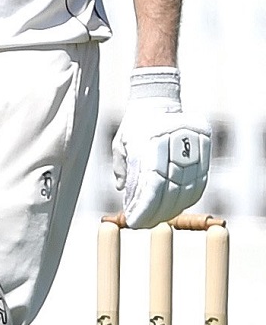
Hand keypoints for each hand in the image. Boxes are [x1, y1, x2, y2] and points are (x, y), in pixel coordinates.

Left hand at [111, 68, 211, 227]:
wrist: (158, 100)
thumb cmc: (135, 125)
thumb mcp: (120, 143)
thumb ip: (121, 167)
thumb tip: (122, 191)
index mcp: (152, 138)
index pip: (152, 181)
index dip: (145, 206)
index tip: (134, 221)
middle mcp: (175, 140)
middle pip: (171, 186)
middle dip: (157, 211)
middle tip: (142, 225)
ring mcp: (193, 142)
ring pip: (189, 185)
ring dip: (174, 208)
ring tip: (157, 220)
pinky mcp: (204, 146)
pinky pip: (200, 179)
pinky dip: (189, 197)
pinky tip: (176, 208)